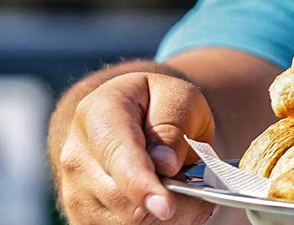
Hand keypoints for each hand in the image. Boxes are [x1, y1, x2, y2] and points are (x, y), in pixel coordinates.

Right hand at [56, 72, 216, 223]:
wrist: (128, 117)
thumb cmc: (156, 103)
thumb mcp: (177, 97)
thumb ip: (173, 123)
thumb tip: (166, 164)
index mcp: (98, 115)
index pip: (118, 157)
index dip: (142, 185)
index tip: (166, 207)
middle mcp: (77, 157)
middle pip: (123, 200)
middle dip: (172, 203)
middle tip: (203, 192)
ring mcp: (75, 192)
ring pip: (126, 223)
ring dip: (167, 217)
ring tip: (186, 193)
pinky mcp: (83, 217)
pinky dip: (155, 223)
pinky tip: (167, 203)